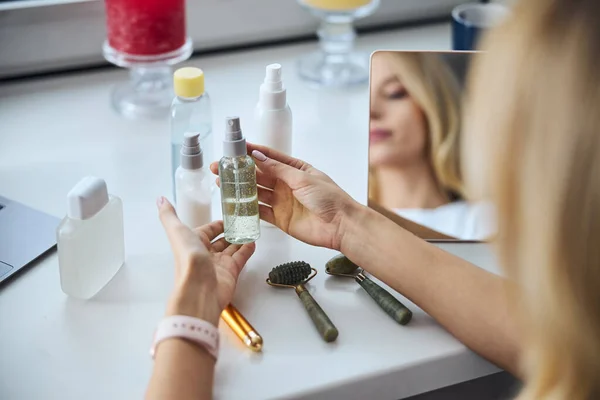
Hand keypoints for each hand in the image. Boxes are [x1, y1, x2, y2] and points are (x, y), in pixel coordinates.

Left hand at [157, 197, 255, 324]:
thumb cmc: (188, 259)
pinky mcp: (231, 272)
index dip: (216, 224)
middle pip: (219, 241)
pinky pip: (241, 258)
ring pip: (231, 249)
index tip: (228, 216)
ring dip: (239, 239)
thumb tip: (160, 199)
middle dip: (229, 232)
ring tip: (250, 229)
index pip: (206, 230)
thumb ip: (169, 215)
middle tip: (242, 222)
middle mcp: (205, 254)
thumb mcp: (177, 231)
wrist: (199, 289)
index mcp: (192, 243)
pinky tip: (253, 241)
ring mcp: (219, 263)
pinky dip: (247, 250)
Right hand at [210, 143, 358, 249]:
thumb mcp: (302, 178)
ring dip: (240, 188)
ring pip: (257, 193)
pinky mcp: (280, 219)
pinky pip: (260, 212)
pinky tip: (234, 203)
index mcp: (295, 170)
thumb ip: (278, 170)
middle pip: (259, 175)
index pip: (270, 158)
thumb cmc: (328, 198)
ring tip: (222, 183)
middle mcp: (287, 184)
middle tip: (220, 167)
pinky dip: (248, 208)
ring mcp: (282, 202)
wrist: (340, 225)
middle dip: (240, 171)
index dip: (252, 152)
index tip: (236, 148)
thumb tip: (258, 157)